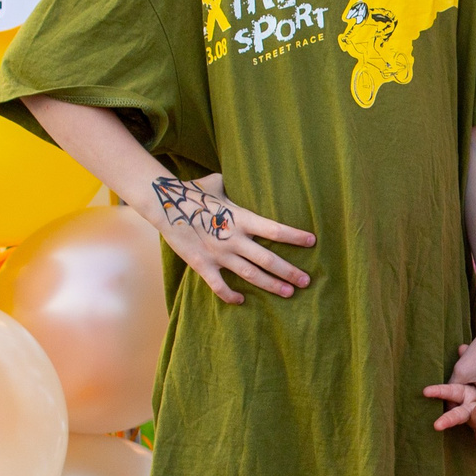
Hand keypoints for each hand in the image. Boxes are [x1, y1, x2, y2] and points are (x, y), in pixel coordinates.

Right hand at [148, 172, 314, 303]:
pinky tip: (242, 300)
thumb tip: (240, 174)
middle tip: (306, 281)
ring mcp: (218, 254)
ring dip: (271, 285)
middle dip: (289, 272)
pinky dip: (230, 295)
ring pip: (250, 275)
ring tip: (289, 293)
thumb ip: (232, 185)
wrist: (162, 204)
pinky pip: (219, 285)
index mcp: (241, 218)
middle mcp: (233, 238)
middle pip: (268, 259)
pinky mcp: (202, 265)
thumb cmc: (192, 193)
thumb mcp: (216, 184)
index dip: (294, 236)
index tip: (312, 241)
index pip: (274, 229)